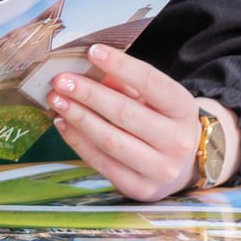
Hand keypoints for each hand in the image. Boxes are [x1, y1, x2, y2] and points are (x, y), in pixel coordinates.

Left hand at [48, 44, 215, 200]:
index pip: (152, 83)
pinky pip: (102, 163)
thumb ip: (125, 84)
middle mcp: (177, 142)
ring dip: (78, 118)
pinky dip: (77, 141)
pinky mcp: (140, 188)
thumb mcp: (154, 99)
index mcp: (184, 110)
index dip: (121, 66)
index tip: (92, 51)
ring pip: (111, 141)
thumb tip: (88, 69)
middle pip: (126, 114)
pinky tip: (62, 123)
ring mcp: (160, 169)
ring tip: (56, 100)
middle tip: (60, 80)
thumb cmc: (160, 121)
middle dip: (88, 95)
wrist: (183, 164)